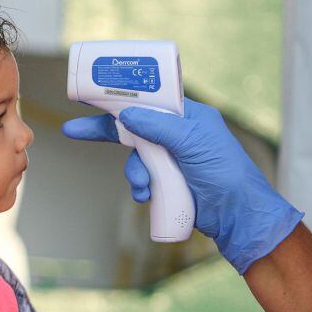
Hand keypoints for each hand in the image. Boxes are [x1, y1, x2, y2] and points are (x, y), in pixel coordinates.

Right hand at [62, 98, 302, 272]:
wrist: (237, 216)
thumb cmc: (225, 173)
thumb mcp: (193, 143)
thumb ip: (159, 127)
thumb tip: (127, 114)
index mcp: (188, 116)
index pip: (149, 99)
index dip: (121, 97)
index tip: (93, 94)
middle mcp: (178, 133)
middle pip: (134, 127)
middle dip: (107, 132)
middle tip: (74, 131)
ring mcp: (172, 157)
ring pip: (136, 157)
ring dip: (135, 172)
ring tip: (144, 187)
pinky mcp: (168, 180)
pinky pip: (142, 178)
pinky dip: (140, 187)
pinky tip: (147, 196)